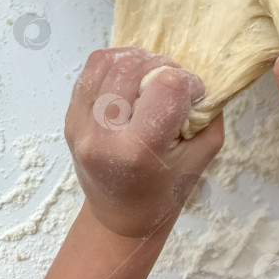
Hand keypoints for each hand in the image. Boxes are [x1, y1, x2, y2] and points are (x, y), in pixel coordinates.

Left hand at [64, 47, 224, 238]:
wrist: (121, 217)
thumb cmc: (167, 189)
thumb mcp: (203, 154)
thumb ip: (208, 113)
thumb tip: (202, 77)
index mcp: (138, 149)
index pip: (167, 86)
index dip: (189, 82)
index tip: (193, 97)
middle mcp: (103, 135)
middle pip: (133, 66)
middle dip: (163, 66)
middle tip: (172, 85)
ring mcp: (80, 125)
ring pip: (108, 61)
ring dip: (139, 60)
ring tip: (150, 79)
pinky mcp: (70, 118)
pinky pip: (91, 69)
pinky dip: (116, 64)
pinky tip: (131, 80)